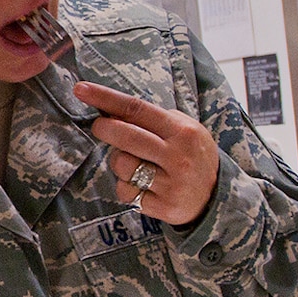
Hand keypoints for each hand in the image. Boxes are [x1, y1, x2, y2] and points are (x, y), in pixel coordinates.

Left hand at [74, 80, 219, 226]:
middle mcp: (178, 156)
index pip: (137, 108)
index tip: (81, 89)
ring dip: (118, 162)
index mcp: (183, 131)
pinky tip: (143, 186)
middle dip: (104, 128)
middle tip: (100, 127)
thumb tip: (111, 109)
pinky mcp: (163, 206)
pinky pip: (126, 191)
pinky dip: (127, 187)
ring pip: (122, 165)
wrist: (216, 198)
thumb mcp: (184, 129)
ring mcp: (171, 183)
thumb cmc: (192, 156)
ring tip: (134, 163)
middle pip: (125, 136)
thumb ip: (152, 119)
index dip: (105, 98)